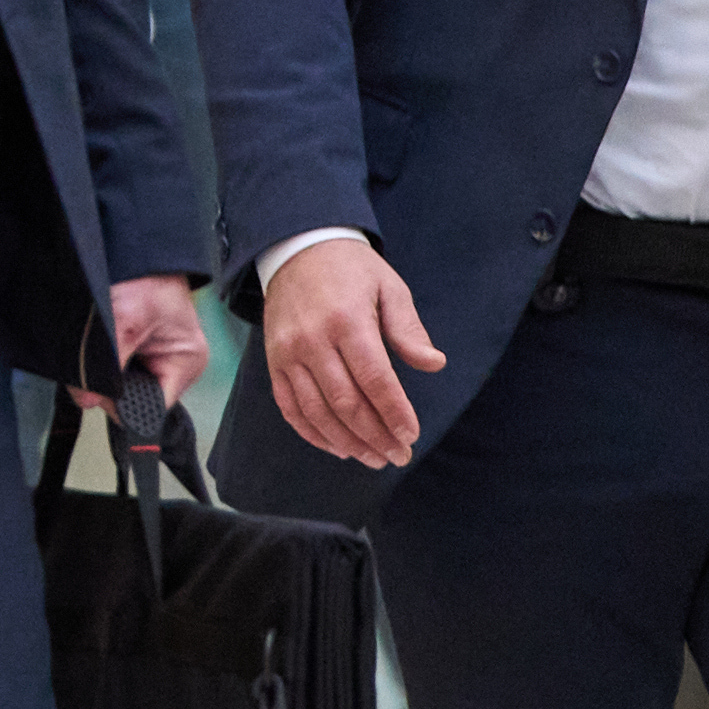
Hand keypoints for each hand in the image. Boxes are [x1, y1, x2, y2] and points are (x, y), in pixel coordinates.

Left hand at [94, 274, 208, 411]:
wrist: (142, 253)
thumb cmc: (149, 277)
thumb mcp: (126, 320)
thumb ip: (108, 362)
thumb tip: (90, 398)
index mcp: (185, 363)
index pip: (153, 407)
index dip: (124, 406)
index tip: (98, 395)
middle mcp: (175, 364)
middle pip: (137, 397)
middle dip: (111, 388)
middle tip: (91, 371)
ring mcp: (158, 357)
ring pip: (124, 384)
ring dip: (107, 374)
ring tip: (98, 352)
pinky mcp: (141, 349)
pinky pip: (120, 367)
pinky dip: (107, 362)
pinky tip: (99, 349)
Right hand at [260, 235, 443, 468]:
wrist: (298, 250)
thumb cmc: (353, 271)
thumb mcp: (390, 289)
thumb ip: (408, 330)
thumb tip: (434, 363)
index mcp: (348, 321)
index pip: (375, 379)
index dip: (394, 412)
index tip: (411, 435)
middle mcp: (313, 341)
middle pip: (346, 403)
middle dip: (375, 436)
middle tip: (397, 455)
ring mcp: (289, 354)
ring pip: (317, 412)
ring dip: (347, 442)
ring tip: (372, 458)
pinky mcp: (274, 362)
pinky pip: (290, 407)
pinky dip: (313, 433)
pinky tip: (337, 447)